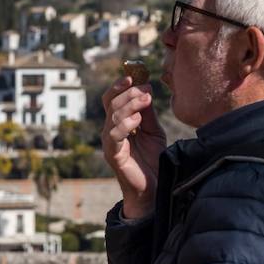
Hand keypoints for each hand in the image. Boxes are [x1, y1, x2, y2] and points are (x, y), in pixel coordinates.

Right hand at [101, 76, 166, 218]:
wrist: (154, 187)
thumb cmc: (151, 159)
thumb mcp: (153, 131)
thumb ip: (147, 113)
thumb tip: (146, 89)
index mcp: (118, 123)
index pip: (111, 99)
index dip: (119, 86)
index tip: (134, 76)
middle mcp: (110, 131)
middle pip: (111, 104)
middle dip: (128, 93)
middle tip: (146, 91)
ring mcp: (110, 143)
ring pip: (112, 116)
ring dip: (130, 105)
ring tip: (146, 100)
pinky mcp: (113, 155)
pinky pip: (114, 136)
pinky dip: (126, 124)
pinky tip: (138, 121)